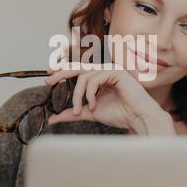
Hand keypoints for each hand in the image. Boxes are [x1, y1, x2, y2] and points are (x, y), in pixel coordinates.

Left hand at [45, 62, 174, 134]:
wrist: (137, 118)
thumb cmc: (120, 114)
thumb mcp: (90, 113)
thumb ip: (73, 113)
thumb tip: (53, 118)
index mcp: (99, 78)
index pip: (79, 70)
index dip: (63, 70)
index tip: (49, 75)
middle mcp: (105, 72)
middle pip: (78, 67)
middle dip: (61, 72)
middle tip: (48, 80)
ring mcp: (111, 70)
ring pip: (84, 76)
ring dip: (77, 95)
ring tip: (78, 110)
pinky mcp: (116, 72)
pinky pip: (95, 79)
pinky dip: (90, 93)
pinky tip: (93, 104)